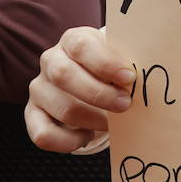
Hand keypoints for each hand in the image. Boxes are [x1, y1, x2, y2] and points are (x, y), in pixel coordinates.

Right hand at [25, 27, 133, 152]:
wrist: (91, 82)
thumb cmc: (109, 70)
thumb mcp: (117, 59)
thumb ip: (127, 65)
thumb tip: (147, 76)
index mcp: (72, 40)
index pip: (81, 46)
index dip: (105, 62)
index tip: (130, 77)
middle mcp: (50, 61)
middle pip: (65, 75)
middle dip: (99, 94)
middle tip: (125, 105)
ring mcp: (39, 88)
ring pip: (60, 107)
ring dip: (91, 119)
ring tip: (111, 124)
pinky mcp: (32, 114)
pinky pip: (43, 134)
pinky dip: (69, 141)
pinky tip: (87, 136)